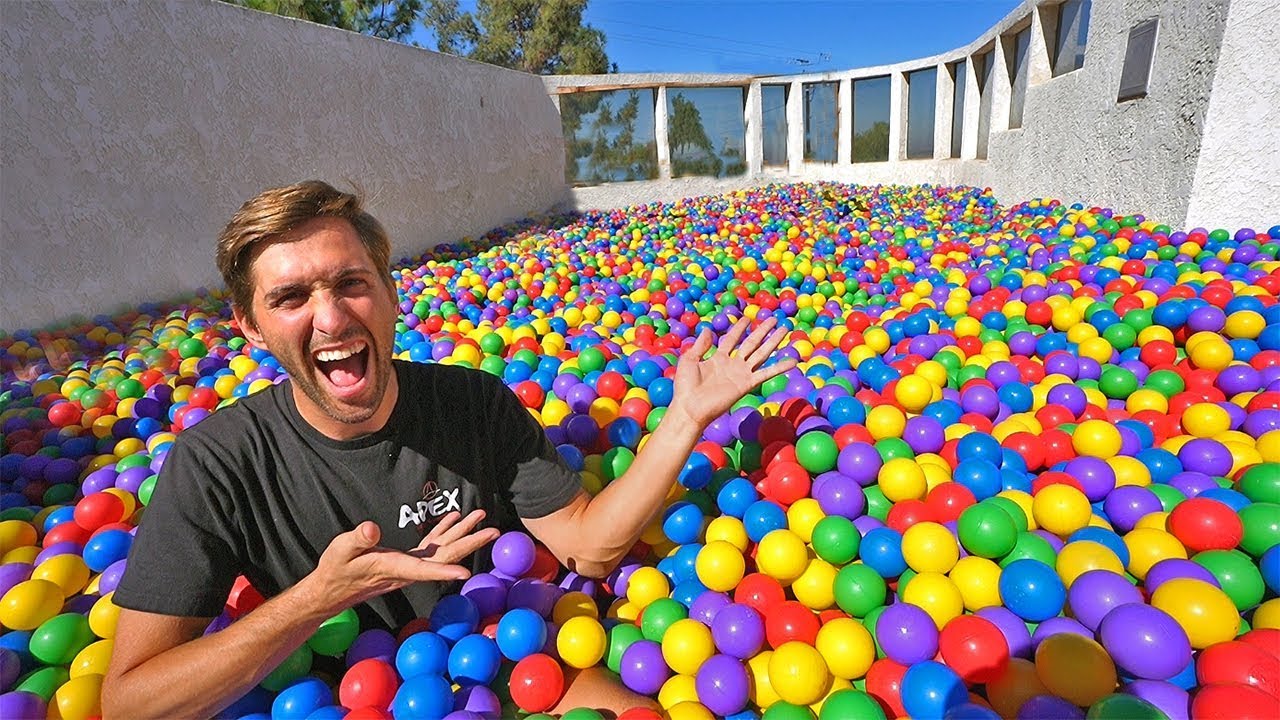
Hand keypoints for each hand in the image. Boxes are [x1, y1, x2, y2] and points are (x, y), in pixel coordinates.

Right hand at [305, 510, 498, 616]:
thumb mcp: (341, 550)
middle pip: (445, 558)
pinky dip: (444, 531)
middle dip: (471, 543)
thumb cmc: (335, 569)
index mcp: (393, 567)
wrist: (331, 589)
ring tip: (481, 515)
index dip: (445, 572)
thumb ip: (358, 539)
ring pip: (442, 550)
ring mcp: (409, 565)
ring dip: (463, 533)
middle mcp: (407, 569)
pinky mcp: (405, 560)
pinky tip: (454, 517)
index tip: (466, 573)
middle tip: (494, 530)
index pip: (424, 570)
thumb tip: (372, 528)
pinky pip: (431, 545)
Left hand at [668, 316, 797, 428]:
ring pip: (761, 354)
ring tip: (785, 329)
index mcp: (718, 358)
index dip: (739, 329)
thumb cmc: (685, 386)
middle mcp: (733, 364)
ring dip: (773, 342)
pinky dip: (780, 367)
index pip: (732, 339)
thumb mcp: (689, 360)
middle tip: (774, 320)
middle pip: (751, 343)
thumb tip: (708, 329)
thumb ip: (700, 345)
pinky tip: (793, 361)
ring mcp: (741, 374)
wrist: (690, 407)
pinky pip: (766, 373)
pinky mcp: (747, 384)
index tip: (747, 319)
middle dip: (763, 331)